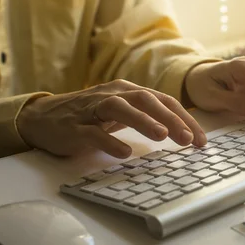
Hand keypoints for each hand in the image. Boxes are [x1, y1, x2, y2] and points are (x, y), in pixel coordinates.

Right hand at [17, 79, 205, 158]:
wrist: (44, 117)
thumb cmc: (92, 115)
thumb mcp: (124, 111)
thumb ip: (149, 116)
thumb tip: (185, 131)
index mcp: (129, 91)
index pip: (164, 101)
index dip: (185, 119)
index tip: (201, 140)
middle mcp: (113, 94)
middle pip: (146, 100)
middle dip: (170, 118)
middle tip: (188, 139)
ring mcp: (92, 109)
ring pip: (120, 108)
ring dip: (143, 121)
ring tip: (163, 136)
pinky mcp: (74, 126)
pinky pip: (92, 132)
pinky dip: (109, 141)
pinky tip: (124, 153)